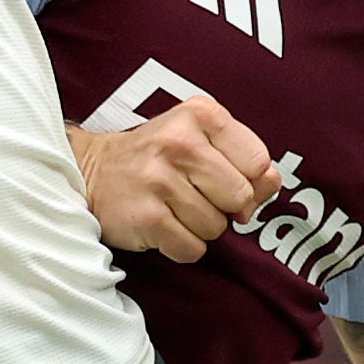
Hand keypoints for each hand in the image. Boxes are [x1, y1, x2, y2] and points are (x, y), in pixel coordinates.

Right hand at [72, 97, 282, 261]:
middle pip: (240, 198)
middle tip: (194, 194)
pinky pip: (192, 248)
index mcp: (201, 114)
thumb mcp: (201, 138)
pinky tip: (162, 225)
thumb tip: (271, 185)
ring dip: (200, 227)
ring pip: (216, 228)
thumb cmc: (157, 156)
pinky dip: (181, 246)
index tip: (225, 180)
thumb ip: (244, 157)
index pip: (258, 162)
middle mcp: (179, 142)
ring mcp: (160, 180)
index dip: (249, 180)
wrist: (91, 171)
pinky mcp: (146, 217)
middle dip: (224, 206)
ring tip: (173, 207)